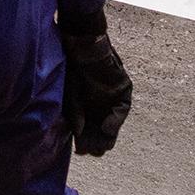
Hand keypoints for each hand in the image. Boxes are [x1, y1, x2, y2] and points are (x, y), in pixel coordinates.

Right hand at [60, 26, 132, 154]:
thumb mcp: (70, 93)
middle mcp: (101, 105)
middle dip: (98, 142)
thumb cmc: (74, 68)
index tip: (81, 150)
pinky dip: (116, 120)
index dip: (86, 143)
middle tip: (93, 149)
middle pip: (102, 131)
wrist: (85, 44)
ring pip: (113, 123)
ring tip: (103, 144)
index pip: (89, 132)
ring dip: (108, 135)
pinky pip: (123, 109)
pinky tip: (108, 128)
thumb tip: (78, 133)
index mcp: (87, 108)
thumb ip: (75, 113)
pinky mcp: (124, 89)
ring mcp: (113, 98)